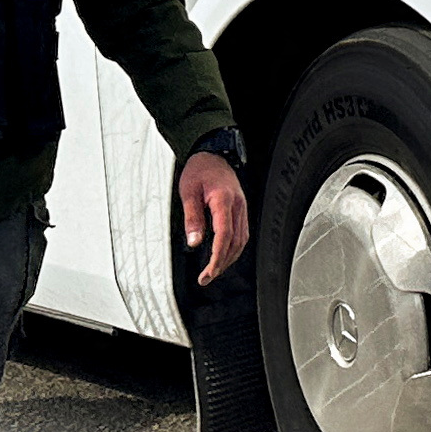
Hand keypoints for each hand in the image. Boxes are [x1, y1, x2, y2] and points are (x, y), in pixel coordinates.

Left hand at [178, 150, 249, 282]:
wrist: (213, 154)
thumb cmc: (199, 170)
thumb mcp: (188, 192)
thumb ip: (192, 218)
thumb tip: (194, 242)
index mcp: (224, 201)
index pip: (224, 236)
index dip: (217, 257)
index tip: (207, 272)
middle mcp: (237, 206)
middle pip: (235, 243)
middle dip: (222, 263)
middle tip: (207, 277)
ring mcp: (242, 208)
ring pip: (241, 240)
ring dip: (229, 258)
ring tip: (214, 270)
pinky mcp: (241, 209)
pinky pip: (242, 233)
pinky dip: (234, 248)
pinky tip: (224, 254)